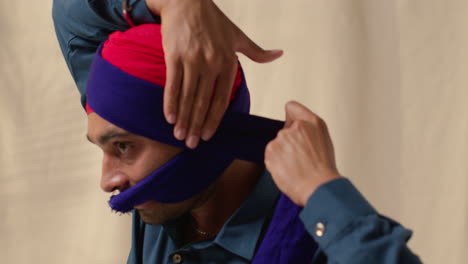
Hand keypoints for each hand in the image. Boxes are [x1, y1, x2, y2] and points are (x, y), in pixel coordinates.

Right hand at [146, 0, 282, 148]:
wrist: (187, 1)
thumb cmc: (214, 21)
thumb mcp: (238, 35)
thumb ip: (256, 51)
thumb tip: (279, 54)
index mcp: (228, 62)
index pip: (221, 99)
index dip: (214, 120)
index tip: (208, 136)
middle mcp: (211, 63)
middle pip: (203, 102)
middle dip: (197, 126)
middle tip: (191, 144)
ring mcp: (192, 59)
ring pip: (188, 96)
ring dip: (183, 118)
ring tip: (179, 135)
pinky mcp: (174, 55)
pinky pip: (172, 84)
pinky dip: (170, 102)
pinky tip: (169, 117)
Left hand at [265, 101, 340, 206]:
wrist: (318, 187)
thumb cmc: (323, 169)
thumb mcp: (324, 140)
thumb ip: (309, 129)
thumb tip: (296, 126)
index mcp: (312, 122)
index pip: (292, 107)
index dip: (291, 117)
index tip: (291, 122)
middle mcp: (295, 127)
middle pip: (285, 131)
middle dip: (290, 142)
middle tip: (302, 157)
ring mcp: (282, 139)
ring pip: (278, 145)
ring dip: (283, 154)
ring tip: (297, 166)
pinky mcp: (271, 151)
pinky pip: (271, 155)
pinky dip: (276, 163)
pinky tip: (289, 170)